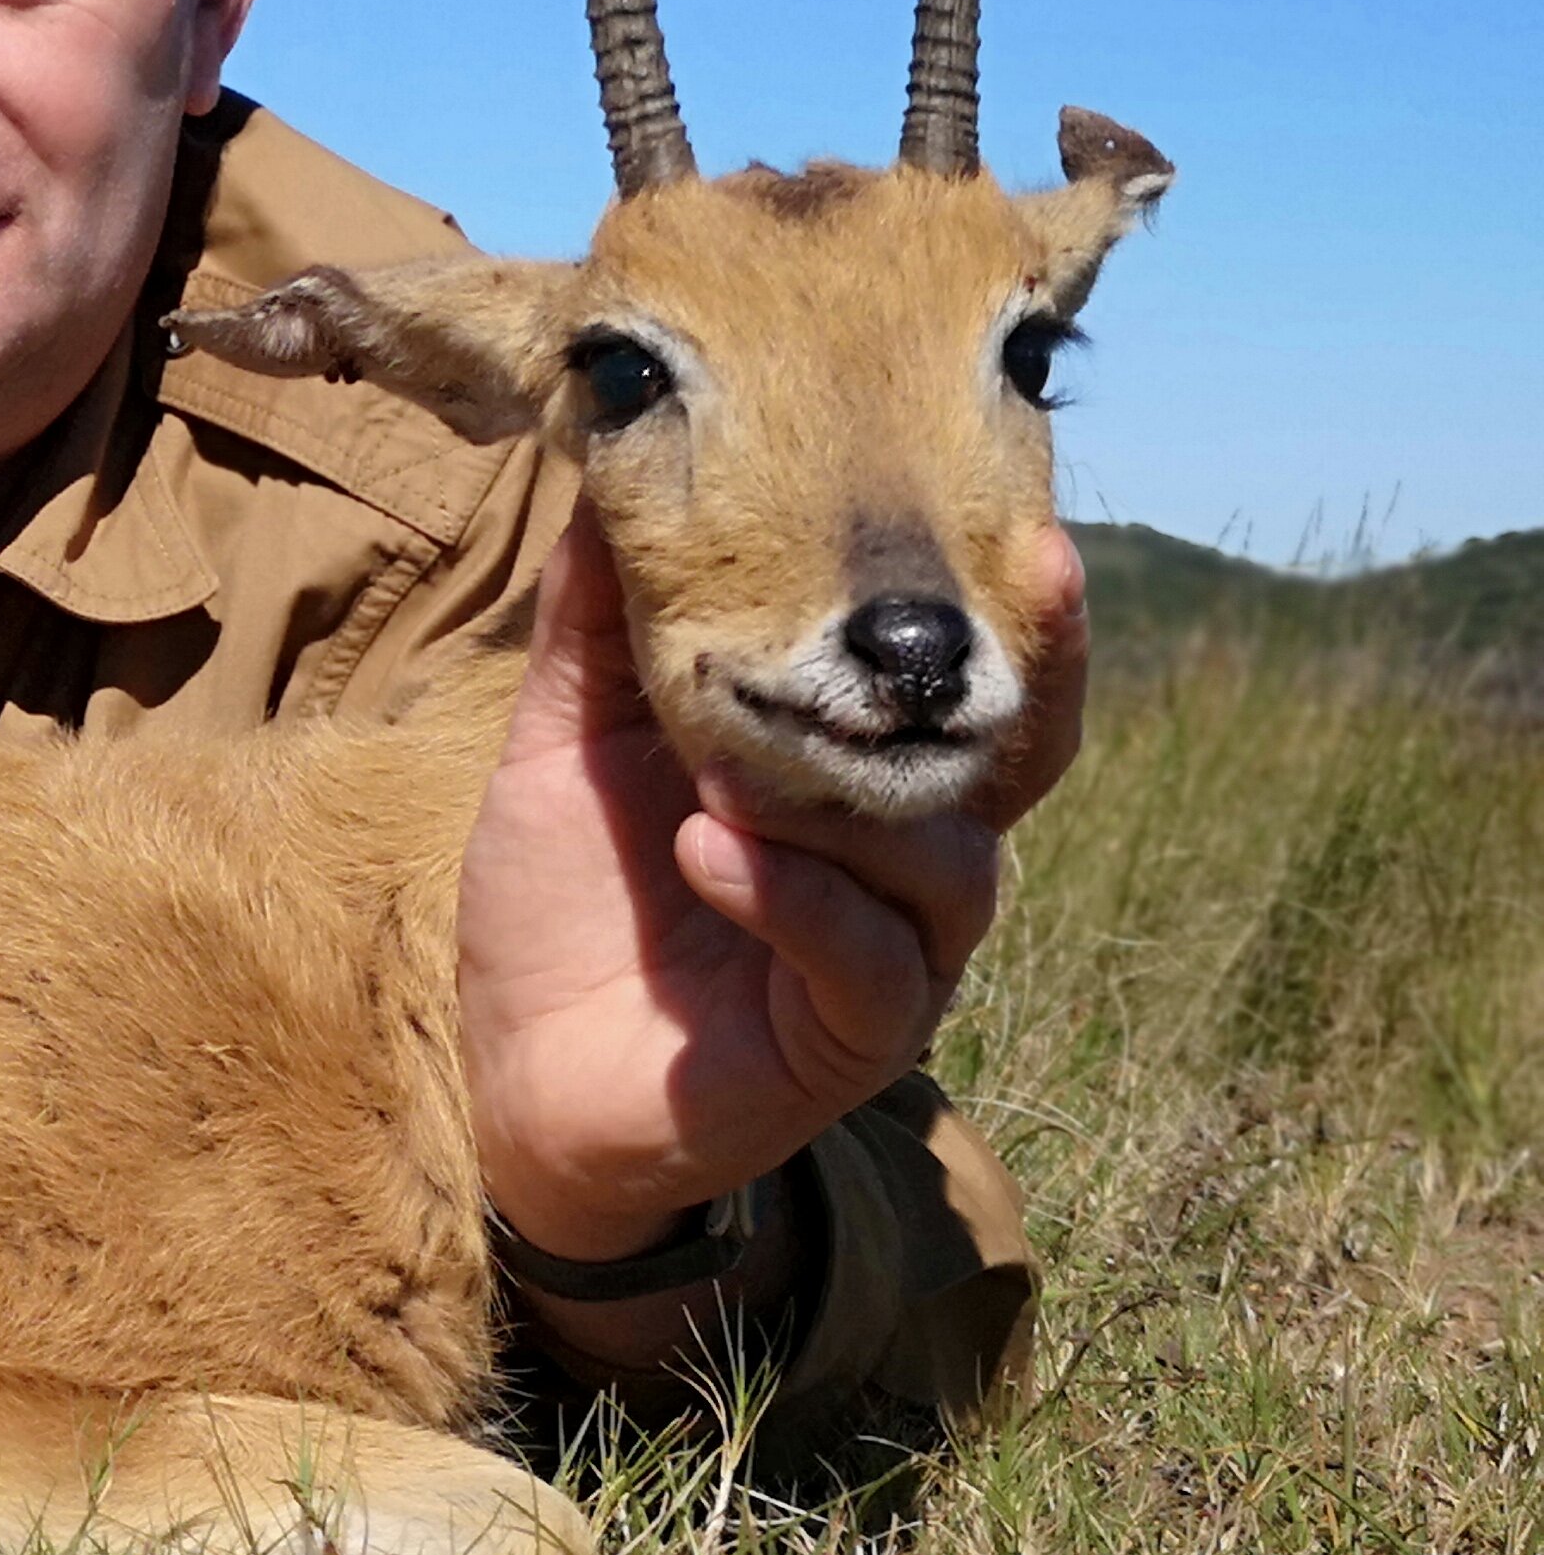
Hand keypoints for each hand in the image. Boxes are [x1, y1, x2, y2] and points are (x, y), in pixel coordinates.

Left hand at [456, 506, 1086, 1267]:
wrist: (522, 1079)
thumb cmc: (568, 903)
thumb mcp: (566, 748)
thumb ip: (594, 630)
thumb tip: (600, 474)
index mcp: (857, 772)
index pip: (970, 684)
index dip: (1026, 612)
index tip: (1031, 513)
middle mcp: (904, 856)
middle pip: (1014, 758)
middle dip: (1030, 670)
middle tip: (1018, 575)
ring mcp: (892, 953)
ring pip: (944, 858)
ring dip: (846, 796)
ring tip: (732, 762)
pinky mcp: (850, 1039)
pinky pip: (864, 960)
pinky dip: (796, 894)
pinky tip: (714, 846)